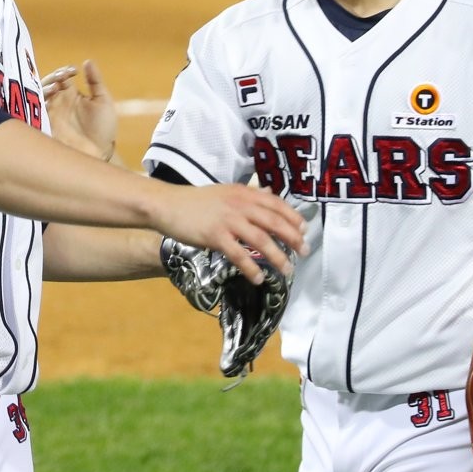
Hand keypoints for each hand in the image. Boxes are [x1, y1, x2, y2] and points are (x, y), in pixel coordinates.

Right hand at [42, 60, 116, 161]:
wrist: (100, 153)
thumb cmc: (103, 128)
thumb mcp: (103, 101)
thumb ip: (95, 81)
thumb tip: (87, 61)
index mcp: (71, 95)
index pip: (61, 78)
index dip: (63, 72)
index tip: (72, 71)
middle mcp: (58, 103)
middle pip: (46, 84)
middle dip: (52, 79)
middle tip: (61, 78)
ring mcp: (50, 115)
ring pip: (38, 96)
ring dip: (45, 90)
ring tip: (55, 89)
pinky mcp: (45, 126)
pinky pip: (34, 113)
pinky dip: (37, 106)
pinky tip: (46, 103)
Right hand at [154, 183, 306, 284]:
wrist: (167, 205)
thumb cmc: (195, 201)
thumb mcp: (225, 192)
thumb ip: (247, 196)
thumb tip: (269, 196)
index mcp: (243, 193)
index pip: (276, 204)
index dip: (293, 217)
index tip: (305, 229)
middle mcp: (239, 205)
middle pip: (274, 222)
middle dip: (293, 237)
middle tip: (304, 251)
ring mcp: (228, 221)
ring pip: (261, 240)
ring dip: (277, 256)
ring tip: (287, 269)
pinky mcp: (215, 236)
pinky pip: (239, 254)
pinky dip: (251, 268)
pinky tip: (258, 278)